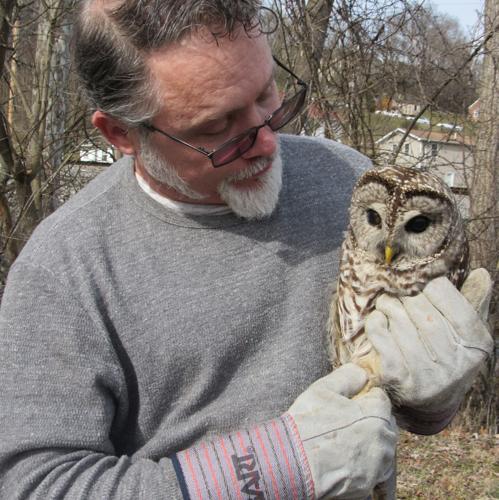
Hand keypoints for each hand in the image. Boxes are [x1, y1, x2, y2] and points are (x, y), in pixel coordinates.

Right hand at [288, 363, 396, 498]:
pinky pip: (374, 469)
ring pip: (382, 447)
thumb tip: (362, 371)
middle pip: (385, 423)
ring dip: (370, 442)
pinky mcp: (369, 484)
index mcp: (377, 414)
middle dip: (370, 420)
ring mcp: (378, 465)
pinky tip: (344, 458)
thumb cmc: (307, 423)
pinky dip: (364, 464)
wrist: (292, 463)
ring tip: (343, 441)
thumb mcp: (323, 389)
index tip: (347, 403)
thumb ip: (348, 376)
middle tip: (343, 421)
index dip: (363, 397)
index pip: (380, 398)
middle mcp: (384, 441)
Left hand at [365, 268, 492, 433]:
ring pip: (403, 326)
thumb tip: (482, 273)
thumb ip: (472, 302)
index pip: (458, 309)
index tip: (419, 278)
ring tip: (386, 301)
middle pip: (426, 316)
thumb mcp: (465, 332)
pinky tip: (377, 318)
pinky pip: (383, 342)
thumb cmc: (445, 354)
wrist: (426, 400)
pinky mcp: (399, 381)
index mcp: (476, 346)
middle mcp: (456, 365)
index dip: (435, 287)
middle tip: (396, 287)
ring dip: (389, 307)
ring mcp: (427, 376)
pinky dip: (376, 324)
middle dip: (407, 296)